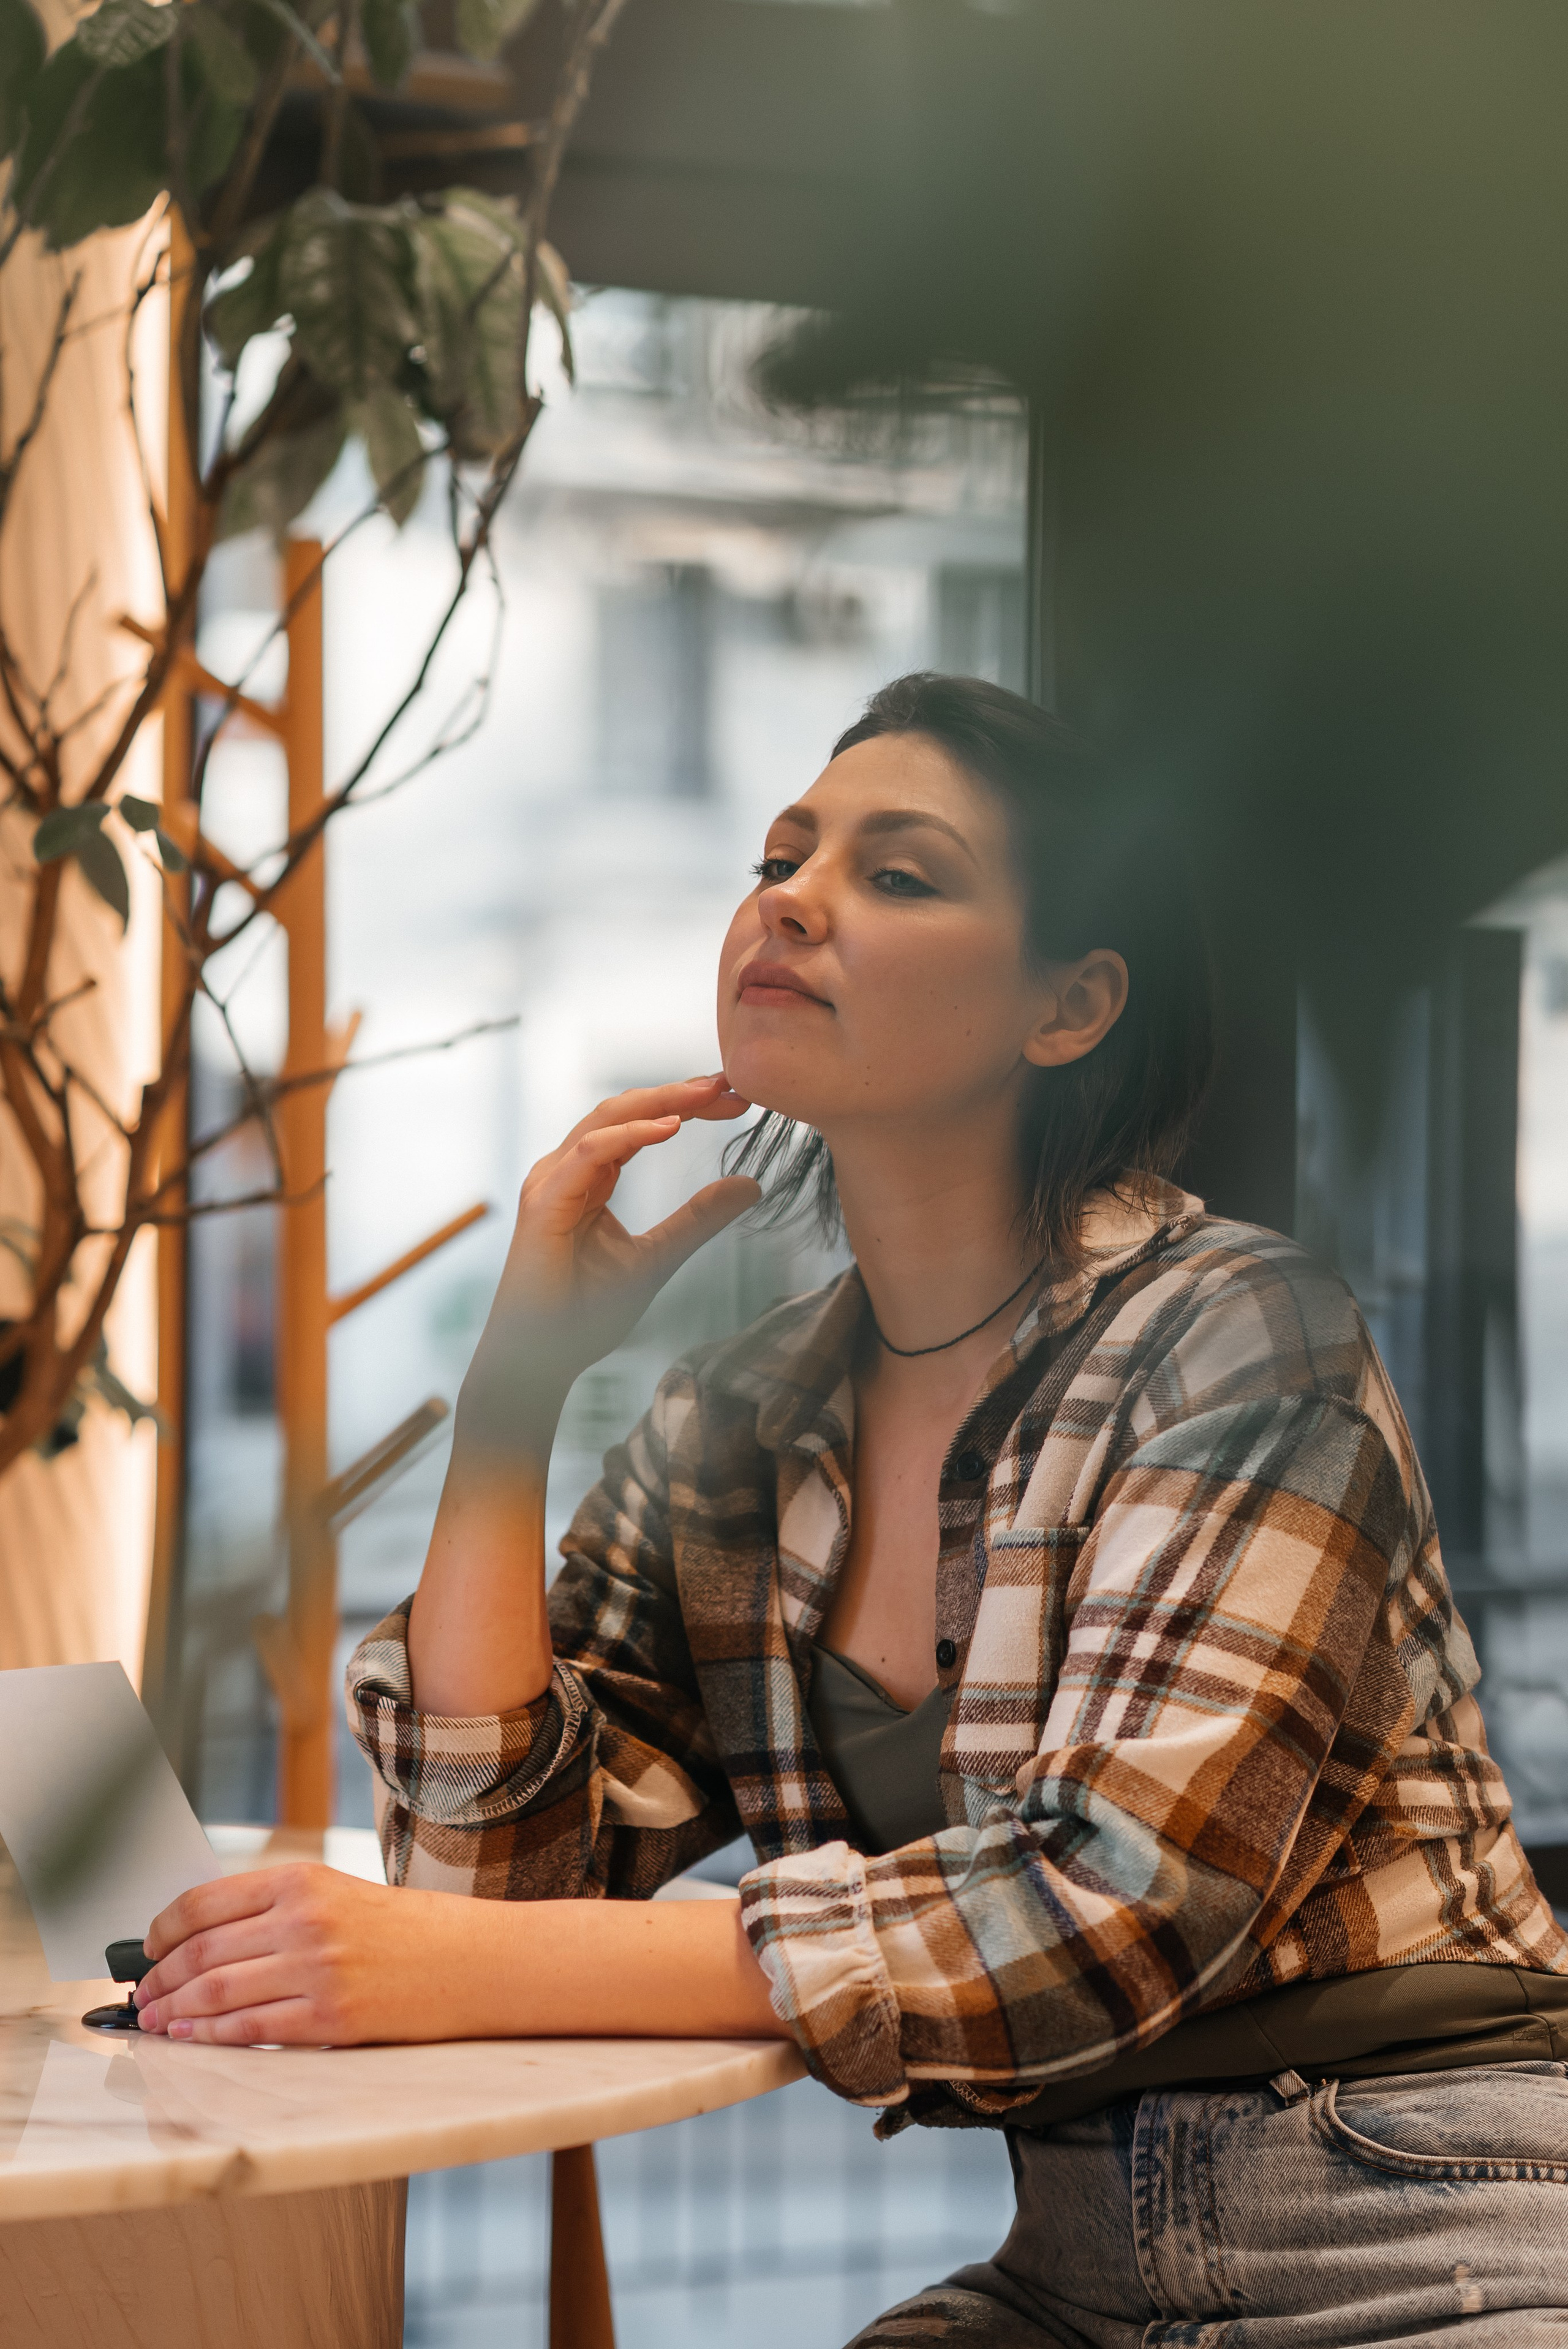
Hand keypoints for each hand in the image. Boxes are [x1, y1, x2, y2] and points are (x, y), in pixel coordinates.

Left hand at [135, 1864, 470, 2046]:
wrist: (469, 1960)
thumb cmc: (404, 1930)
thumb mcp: (336, 1895)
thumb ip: (274, 1910)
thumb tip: (201, 1942)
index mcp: (302, 1880)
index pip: (205, 1903)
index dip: (162, 1931)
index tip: (148, 1949)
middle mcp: (305, 1920)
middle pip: (203, 1951)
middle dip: (160, 1978)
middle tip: (142, 1995)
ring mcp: (317, 1970)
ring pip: (218, 1992)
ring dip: (175, 2010)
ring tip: (156, 2021)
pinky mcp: (331, 2016)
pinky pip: (251, 2029)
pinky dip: (210, 2036)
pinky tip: (191, 2037)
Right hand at [460, 1074, 758, 1451]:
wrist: (539, 1359)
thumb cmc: (584, 1313)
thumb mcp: (658, 1257)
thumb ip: (697, 1219)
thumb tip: (751, 1183)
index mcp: (589, 1177)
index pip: (640, 1124)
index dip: (686, 1106)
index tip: (736, 1100)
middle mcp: (566, 1170)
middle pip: (624, 1111)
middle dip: (679, 1093)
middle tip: (730, 1085)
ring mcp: (551, 1182)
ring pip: (606, 1120)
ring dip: (660, 1103)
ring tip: (708, 1095)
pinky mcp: (544, 1203)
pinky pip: (589, 1154)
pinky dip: (630, 1136)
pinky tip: (671, 1127)